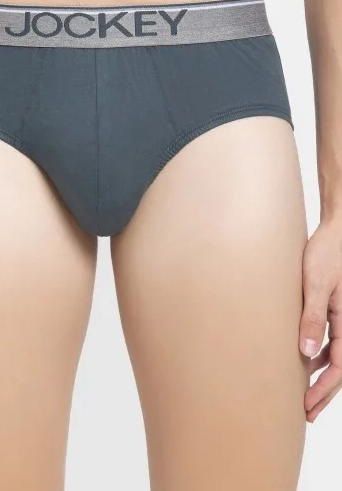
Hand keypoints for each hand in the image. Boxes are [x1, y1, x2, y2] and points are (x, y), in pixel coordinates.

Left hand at [299, 217, 341, 421]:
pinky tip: (307, 358)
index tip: (308, 406)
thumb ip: (312, 316)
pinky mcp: (334, 308)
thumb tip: (307, 351)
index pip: (340, 366)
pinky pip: (331, 338)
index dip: (325, 389)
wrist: (335, 231)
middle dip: (325, 391)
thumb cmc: (327, 253)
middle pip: (340, 366)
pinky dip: (320, 354)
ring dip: (322, 374)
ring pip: (336, 354)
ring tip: (306, 392)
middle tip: (307, 412)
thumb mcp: (316, 284)